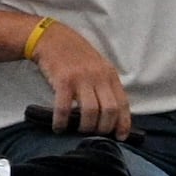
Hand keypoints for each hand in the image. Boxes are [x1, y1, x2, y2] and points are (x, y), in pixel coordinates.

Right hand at [29, 19, 132, 136]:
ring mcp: (81, 78)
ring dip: (85, 127)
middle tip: (93, 134)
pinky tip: (59, 127)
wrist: (52, 38)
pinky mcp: (63, 81)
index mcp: (110, 75)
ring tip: (77, 130)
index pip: (122, 104)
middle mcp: (99, 77)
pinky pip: (65, 107)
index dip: (123, 123)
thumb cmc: (75, 55)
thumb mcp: (97, 67)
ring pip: (91, 111)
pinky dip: (62, 121)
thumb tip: (109, 113)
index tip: (120, 137)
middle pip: (109, 110)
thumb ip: (105, 85)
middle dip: (103, 128)